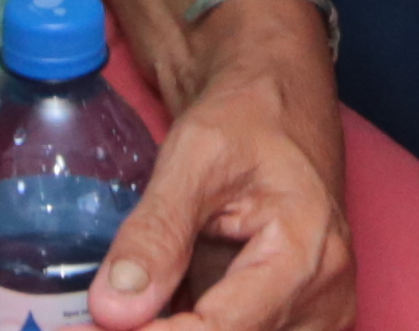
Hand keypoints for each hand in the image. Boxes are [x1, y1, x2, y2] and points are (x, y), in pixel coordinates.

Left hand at [94, 3, 352, 330]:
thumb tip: (111, 308)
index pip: (221, 330)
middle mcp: (324, 296)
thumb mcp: (192, 157)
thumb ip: (156, 233)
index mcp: (307, 253)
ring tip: (128, 302)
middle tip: (101, 313)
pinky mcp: (296, 320)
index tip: (93, 326)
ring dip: (171, 327)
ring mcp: (316, 314)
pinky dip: (187, 323)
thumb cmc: (246, 119)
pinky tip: (157, 303)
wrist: (279, 110)